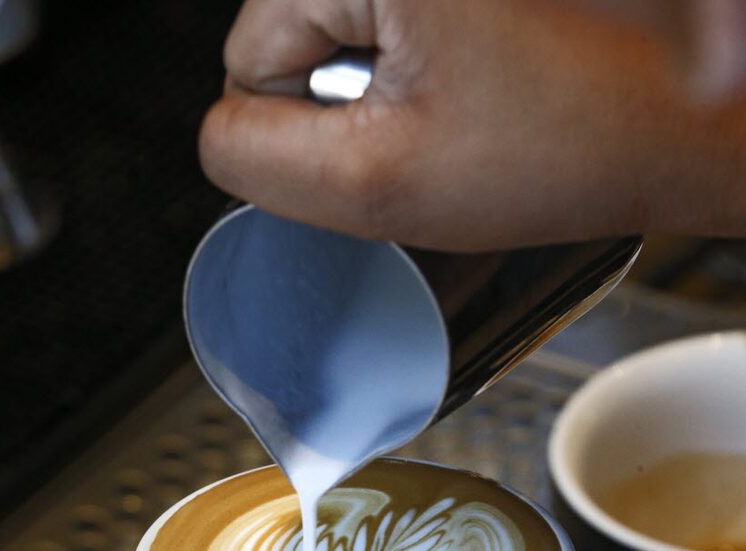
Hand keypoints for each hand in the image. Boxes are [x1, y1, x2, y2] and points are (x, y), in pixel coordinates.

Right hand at [199, 0, 745, 250]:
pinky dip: (419, 68)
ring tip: (466, 108)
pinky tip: (477, 88)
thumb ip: (260, 160)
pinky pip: (389, 23)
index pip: (250, 54)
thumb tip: (219, 135)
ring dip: (387, 90)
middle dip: (350, 104)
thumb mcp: (381, 183)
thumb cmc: (564, 145)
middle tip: (434, 129)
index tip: (389, 143)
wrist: (675, 123)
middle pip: (293, 34)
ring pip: (342, 32)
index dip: (308, 128)